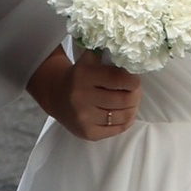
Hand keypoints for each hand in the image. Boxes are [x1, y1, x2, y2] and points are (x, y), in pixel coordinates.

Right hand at [28, 45, 142, 141]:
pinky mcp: (87, 133)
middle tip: (135, 90)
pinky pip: (117, 129)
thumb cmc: (79, 74)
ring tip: (130, 101)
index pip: (118, 79)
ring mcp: (84, 118)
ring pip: (124, 116)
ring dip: (133, 107)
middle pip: (124, 100)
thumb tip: (133, 62)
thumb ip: (109, 57)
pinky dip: (126, 120)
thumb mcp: (90, 59)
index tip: (135, 79)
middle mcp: (81, 98)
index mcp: (83, 75)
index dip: (133, 80)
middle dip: (135, 94)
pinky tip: (124, 113)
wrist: (55, 94)